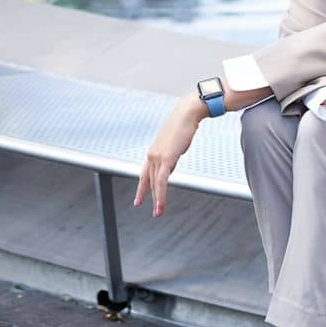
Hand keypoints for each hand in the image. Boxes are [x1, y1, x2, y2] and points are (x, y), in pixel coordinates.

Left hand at [133, 96, 204, 217]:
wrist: (186, 114)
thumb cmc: (183, 126)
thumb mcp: (175, 145)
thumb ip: (171, 156)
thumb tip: (170, 165)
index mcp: (153, 152)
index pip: (144, 174)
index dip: (142, 188)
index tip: (139, 200)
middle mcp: (152, 155)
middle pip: (150, 182)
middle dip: (150, 198)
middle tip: (155, 212)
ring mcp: (157, 157)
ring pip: (155, 184)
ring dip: (158, 200)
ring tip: (159, 212)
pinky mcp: (166, 158)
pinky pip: (161, 181)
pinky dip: (161, 194)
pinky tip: (161, 203)